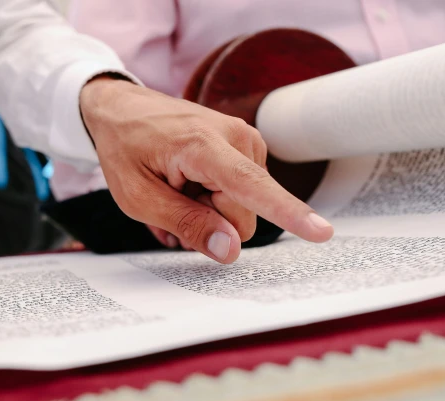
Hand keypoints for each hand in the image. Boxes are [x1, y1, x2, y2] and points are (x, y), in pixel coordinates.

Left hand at [80, 78, 332, 263]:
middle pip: (244, 217)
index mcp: (203, 146)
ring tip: (179, 188)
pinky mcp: (248, 149)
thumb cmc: (125, 150)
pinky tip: (190, 185)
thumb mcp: (139, 199)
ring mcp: (247, 141)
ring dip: (210, 210)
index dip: (288, 214)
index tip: (322, 232)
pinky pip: (243, 197)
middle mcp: (237, 138)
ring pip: (245, 209)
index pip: (252, 187)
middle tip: (174, 198)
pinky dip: (214, 199)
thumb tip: (231, 250)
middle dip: (210, 221)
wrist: (122, 108)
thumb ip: (186, 224)